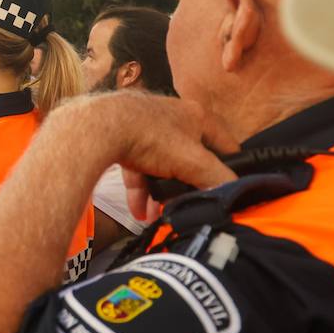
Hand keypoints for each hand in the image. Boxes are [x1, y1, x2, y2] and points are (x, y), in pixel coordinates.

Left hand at [45, 92, 237, 219]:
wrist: (99, 127)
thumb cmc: (152, 136)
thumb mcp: (194, 162)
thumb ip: (218, 179)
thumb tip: (234, 195)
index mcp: (196, 116)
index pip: (225, 145)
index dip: (230, 168)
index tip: (230, 190)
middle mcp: (172, 118)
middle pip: (190, 160)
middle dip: (187, 187)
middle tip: (188, 207)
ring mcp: (146, 129)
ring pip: (161, 167)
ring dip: (162, 194)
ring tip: (160, 216)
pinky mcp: (123, 140)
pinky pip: (138, 170)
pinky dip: (141, 190)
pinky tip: (140, 213)